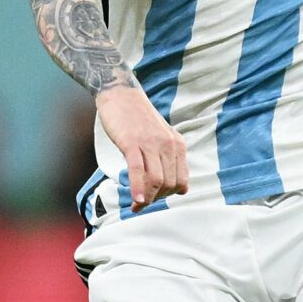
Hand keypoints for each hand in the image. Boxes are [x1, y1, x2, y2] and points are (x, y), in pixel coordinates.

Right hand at [97, 82, 187, 209]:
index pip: (181, 180)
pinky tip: (136, 200)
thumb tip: (181, 190)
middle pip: (169, 183)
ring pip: (156, 179)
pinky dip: (138, 188)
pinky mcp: (132, 142)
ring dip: (147, 198)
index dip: (169, 196)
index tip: (155, 199)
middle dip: (156, 199)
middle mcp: (168, 144)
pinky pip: (138, 170)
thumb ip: (171, 160)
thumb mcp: (161, 138)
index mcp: (177, 145)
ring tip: (137, 206)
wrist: (120, 95)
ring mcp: (151, 143)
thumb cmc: (137, 119)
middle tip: (142, 206)